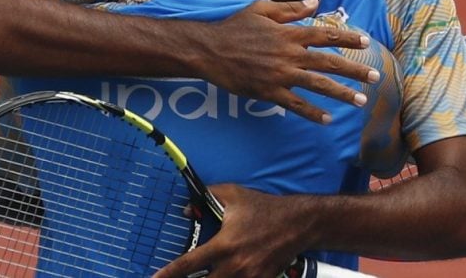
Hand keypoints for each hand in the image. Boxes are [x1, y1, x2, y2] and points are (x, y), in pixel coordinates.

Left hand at [152, 185, 307, 277]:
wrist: (298, 223)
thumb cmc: (264, 208)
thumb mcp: (233, 195)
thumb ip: (207, 198)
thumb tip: (186, 209)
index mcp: (223, 246)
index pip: (187, 265)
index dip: (167, 275)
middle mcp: (234, 266)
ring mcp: (249, 277)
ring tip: (207, 276)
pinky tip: (227, 275)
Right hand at [199, 0, 377, 123]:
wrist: (210, 50)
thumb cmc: (235, 27)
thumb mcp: (262, 9)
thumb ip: (291, 8)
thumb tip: (315, 2)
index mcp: (290, 33)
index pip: (326, 35)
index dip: (348, 38)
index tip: (366, 42)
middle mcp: (290, 54)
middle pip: (329, 63)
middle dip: (354, 70)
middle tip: (375, 77)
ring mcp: (281, 75)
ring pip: (318, 86)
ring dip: (342, 93)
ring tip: (361, 100)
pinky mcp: (270, 92)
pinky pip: (296, 104)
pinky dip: (313, 113)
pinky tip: (328, 119)